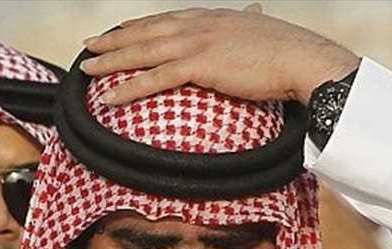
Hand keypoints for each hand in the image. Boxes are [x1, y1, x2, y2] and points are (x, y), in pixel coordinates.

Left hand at [80, 4, 359, 105]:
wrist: (302, 59)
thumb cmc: (289, 51)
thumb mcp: (263, 29)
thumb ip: (250, 21)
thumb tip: (255, 9)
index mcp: (212, 17)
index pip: (166, 19)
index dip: (139, 25)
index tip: (119, 29)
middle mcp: (199, 24)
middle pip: (146, 31)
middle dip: (114, 38)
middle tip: (89, 45)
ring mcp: (197, 43)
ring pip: (143, 51)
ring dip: (112, 60)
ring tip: (88, 68)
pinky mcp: (199, 65)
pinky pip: (154, 78)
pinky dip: (129, 86)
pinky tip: (109, 95)